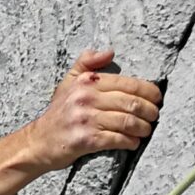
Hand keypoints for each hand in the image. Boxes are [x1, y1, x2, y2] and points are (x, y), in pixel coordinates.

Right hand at [0, 50, 161, 194]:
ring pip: (128, 121)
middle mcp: (86, 99)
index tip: (157, 99)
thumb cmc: (58, 113)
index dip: (150, 92)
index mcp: (87, 82)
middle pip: (132, 103)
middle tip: (154, 116)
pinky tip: (133, 143)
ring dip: (143, 128)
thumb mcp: (68, 82)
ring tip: (146, 130)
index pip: (128, 84)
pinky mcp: (86, 140)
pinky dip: (130, 142)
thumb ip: (87, 63)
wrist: (38, 142)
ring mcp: (86, 119)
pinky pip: (117, 139)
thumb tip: (109, 51)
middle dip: (150, 111)